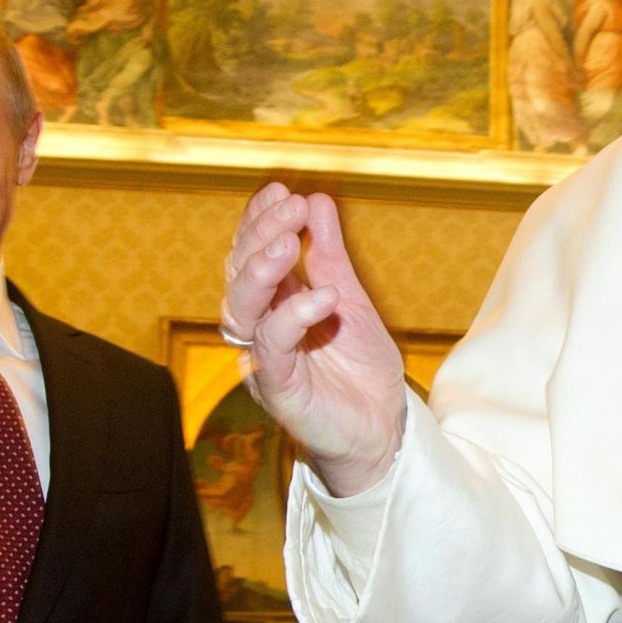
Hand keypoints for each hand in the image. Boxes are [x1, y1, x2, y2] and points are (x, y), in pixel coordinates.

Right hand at [222, 183, 406, 495]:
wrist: (383, 431)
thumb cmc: (362, 371)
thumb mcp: (353, 300)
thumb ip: (332, 256)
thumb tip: (318, 202)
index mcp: (274, 303)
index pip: (251, 254)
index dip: (259, 221)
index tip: (282, 191)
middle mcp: (261, 328)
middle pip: (238, 275)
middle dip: (261, 235)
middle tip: (292, 208)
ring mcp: (265, 358)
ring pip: (241, 309)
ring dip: (261, 270)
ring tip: (291, 244)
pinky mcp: (278, 389)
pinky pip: (271, 348)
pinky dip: (293, 315)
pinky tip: (325, 296)